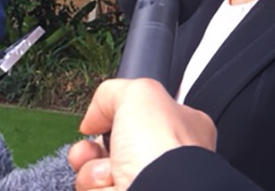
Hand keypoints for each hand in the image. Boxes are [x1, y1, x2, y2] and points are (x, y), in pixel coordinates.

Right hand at [67, 78, 215, 190]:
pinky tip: (108, 186)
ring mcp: (148, 183)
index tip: (102, 119)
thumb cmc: (162, 149)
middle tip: (91, 149)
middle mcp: (167, 158)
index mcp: (182, 127)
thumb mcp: (140, 93)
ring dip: (92, 171)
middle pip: (111, 148)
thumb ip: (114, 92)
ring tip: (107, 172)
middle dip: (91, 149)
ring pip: (97, 174)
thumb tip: (95, 115)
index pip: (141, 118)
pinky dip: (95, 188)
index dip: (115, 118)